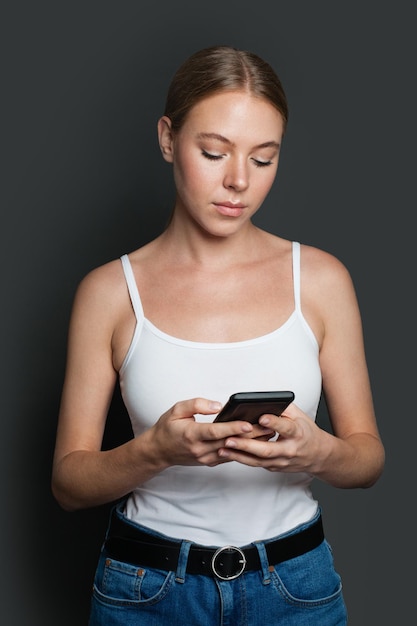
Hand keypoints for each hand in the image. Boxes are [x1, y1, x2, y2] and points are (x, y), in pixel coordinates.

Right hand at [146, 398, 273, 468]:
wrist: (158, 451)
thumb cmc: (167, 427)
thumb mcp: (176, 409)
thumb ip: (196, 404)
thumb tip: (217, 406)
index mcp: (191, 434)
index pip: (215, 432)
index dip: (232, 428)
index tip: (247, 423)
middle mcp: (200, 449)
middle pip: (229, 442)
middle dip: (250, 435)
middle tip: (268, 426)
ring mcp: (206, 457)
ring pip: (232, 451)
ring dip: (250, 443)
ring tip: (268, 433)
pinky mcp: (210, 461)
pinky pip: (229, 456)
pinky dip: (243, 449)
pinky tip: (256, 441)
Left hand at [217, 402, 325, 472]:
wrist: (318, 456)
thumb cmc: (306, 431)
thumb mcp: (299, 415)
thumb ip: (282, 407)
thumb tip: (263, 401)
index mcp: (298, 433)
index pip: (286, 428)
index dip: (274, 423)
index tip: (261, 417)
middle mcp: (289, 450)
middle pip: (267, 449)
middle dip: (246, 445)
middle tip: (229, 438)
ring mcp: (281, 462)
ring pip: (258, 461)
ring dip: (238, 455)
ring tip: (222, 448)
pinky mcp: (274, 468)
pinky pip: (256, 464)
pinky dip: (241, 459)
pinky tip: (228, 453)